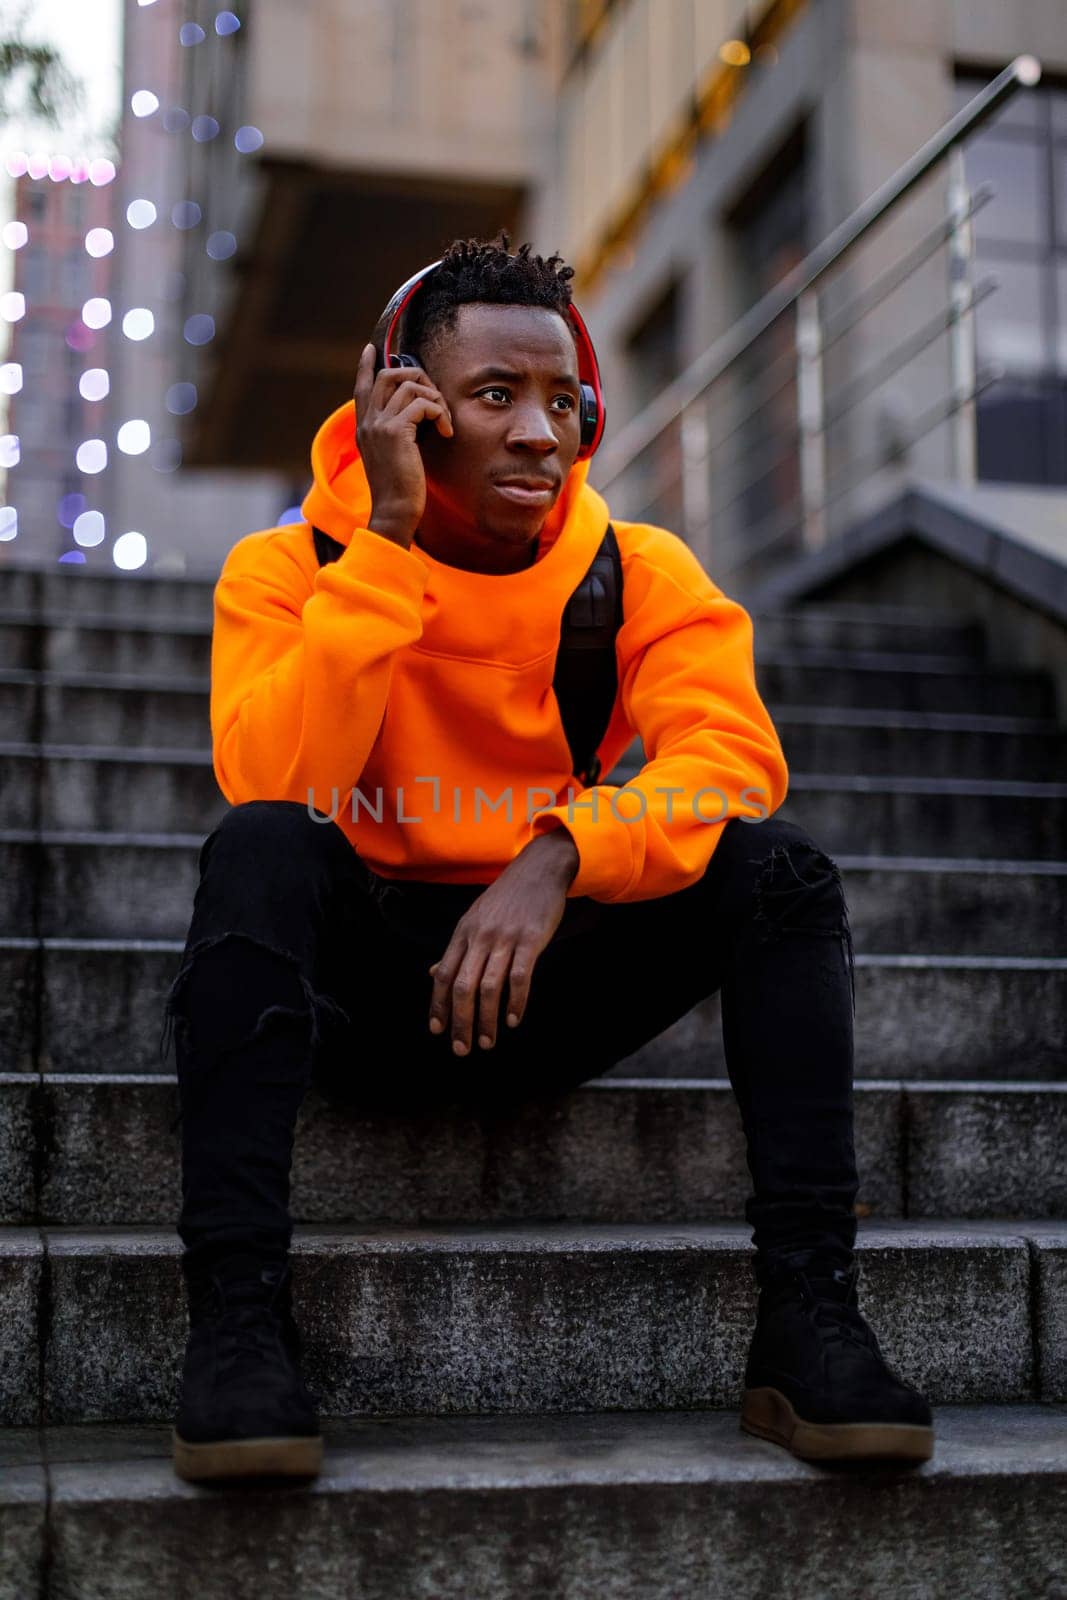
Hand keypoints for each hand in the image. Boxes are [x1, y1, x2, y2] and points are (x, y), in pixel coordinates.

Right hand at [353, 342, 452, 545]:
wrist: (395, 511)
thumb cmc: (400, 489)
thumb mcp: (393, 456)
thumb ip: (397, 432)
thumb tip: (416, 411)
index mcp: (364, 427)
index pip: (362, 387)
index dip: (367, 366)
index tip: (371, 349)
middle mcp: (368, 422)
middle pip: (387, 375)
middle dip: (416, 376)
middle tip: (434, 393)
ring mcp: (379, 425)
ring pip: (409, 386)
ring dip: (434, 397)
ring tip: (443, 419)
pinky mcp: (396, 432)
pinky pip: (422, 404)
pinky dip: (440, 413)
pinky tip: (445, 432)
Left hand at [428, 832, 579, 1055]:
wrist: (540, 869)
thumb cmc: (507, 897)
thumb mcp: (475, 918)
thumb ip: (457, 949)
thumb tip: (433, 973)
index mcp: (463, 933)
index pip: (443, 974)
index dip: (438, 1004)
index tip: (437, 1030)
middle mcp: (480, 937)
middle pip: (463, 986)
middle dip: (460, 1022)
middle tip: (462, 1049)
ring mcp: (505, 938)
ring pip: (489, 987)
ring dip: (487, 1019)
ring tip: (488, 1042)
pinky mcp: (531, 940)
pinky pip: (520, 977)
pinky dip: (516, 1002)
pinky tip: (513, 1020)